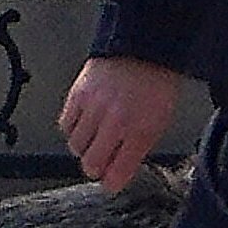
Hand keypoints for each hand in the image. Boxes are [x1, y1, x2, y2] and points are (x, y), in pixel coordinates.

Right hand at [61, 54, 186, 191]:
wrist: (144, 44)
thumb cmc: (157, 80)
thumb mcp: (161, 118)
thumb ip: (141, 146)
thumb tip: (122, 170)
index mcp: (141, 130)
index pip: (117, 173)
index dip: (112, 182)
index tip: (111, 183)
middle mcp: (116, 122)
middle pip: (91, 164)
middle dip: (96, 167)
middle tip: (101, 161)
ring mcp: (94, 109)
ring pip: (76, 146)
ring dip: (84, 147)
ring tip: (95, 137)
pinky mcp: (77, 95)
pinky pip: (65, 125)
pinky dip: (73, 128)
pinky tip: (84, 122)